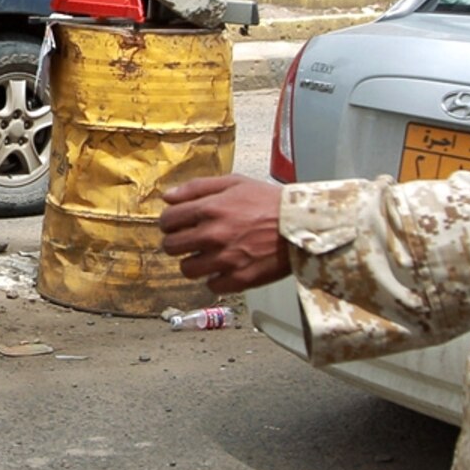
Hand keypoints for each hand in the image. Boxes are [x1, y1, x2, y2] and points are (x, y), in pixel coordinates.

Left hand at [158, 173, 293, 290]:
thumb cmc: (269, 202)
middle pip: (171, 247)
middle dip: (177, 243)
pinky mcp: (239, 279)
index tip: (177, 225)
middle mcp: (214, 235)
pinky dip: (216, 278)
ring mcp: (226, 259)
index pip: (167, 221)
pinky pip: (212, 286)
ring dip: (194, 263)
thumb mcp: (234, 183)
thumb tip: (167, 196)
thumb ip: (197, 187)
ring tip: (207, 256)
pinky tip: (226, 267)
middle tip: (190, 241)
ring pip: (187, 270)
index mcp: (210, 209)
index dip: (169, 223)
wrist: (302, 224)